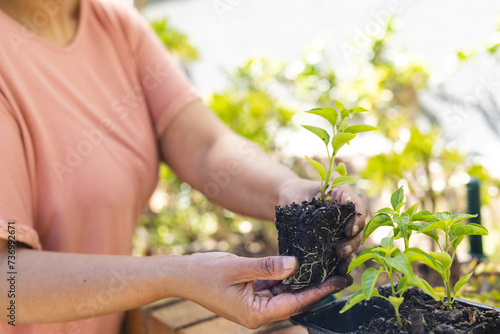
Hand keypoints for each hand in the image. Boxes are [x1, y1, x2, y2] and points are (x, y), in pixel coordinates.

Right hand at [178, 252, 349, 328]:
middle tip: (340, 273)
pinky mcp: (252, 295)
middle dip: (317, 287)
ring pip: (286, 293)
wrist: (181, 276)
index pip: (295, 303)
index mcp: (256, 314)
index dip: (319, 292)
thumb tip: (296, 265)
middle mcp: (259, 313)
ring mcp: (255, 304)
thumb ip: (267, 266)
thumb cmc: (205, 273)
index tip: (339, 281)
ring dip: (304, 281)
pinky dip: (288, 277)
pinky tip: (301, 265)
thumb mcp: (237, 267)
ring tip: (327, 267)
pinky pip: (275, 287)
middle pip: (294, 300)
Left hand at [278, 178, 367, 258]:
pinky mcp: (334, 241)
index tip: (348, 231)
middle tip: (341, 252)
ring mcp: (342, 228)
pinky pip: (342, 251)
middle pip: (358, 229)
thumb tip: (324, 216)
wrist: (287, 201)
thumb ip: (315, 202)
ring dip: (349, 254)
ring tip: (341, 265)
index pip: (359, 209)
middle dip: (352, 242)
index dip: (357, 221)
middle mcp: (348, 213)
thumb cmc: (297, 194)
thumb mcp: (307, 192)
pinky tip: (338, 271)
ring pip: (353, 242)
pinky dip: (341, 262)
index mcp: (345, 197)